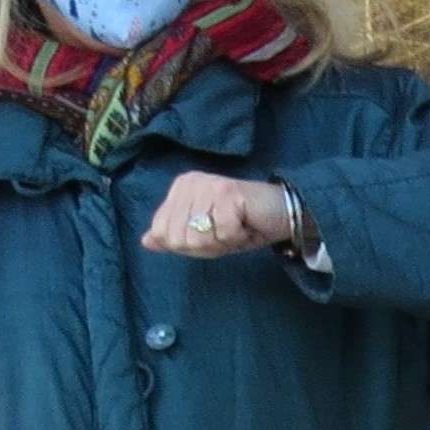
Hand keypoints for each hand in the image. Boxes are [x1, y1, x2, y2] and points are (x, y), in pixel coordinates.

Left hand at [145, 172, 295, 258]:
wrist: (284, 214)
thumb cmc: (244, 225)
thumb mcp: (204, 235)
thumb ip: (175, 237)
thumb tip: (146, 242)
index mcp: (179, 189)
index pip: (162, 232)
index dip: (190, 246)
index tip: (213, 233)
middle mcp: (189, 183)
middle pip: (178, 238)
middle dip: (206, 246)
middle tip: (226, 232)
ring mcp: (207, 186)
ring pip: (198, 238)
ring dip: (223, 242)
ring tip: (237, 227)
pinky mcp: (227, 193)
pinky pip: (222, 234)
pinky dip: (238, 237)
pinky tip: (247, 224)